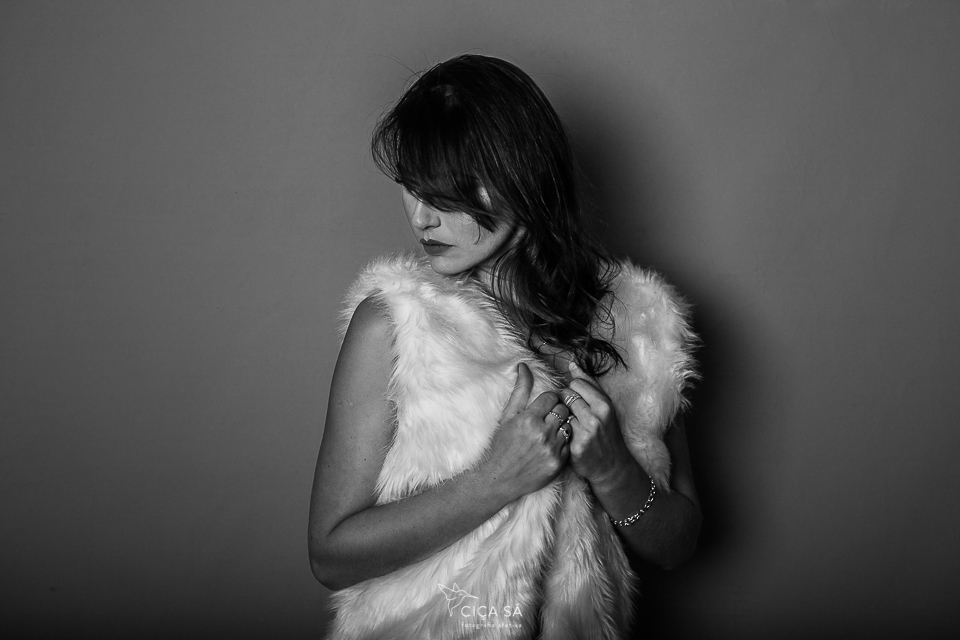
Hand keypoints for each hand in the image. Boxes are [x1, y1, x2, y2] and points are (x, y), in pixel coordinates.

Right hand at [478, 363, 570, 501]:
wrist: (499, 478)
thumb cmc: (501, 444)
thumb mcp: (508, 416)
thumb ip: (520, 390)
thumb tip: (524, 366)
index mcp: (528, 418)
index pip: (552, 397)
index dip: (548, 400)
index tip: (543, 406)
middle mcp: (542, 433)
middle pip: (564, 409)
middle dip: (557, 411)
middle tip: (547, 418)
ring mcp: (551, 449)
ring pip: (569, 426)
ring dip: (562, 426)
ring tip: (549, 431)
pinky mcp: (558, 464)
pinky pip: (569, 444)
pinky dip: (563, 443)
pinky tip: (550, 445)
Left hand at [561, 362, 636, 485]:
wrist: (612, 465)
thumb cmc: (607, 431)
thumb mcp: (605, 405)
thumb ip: (589, 383)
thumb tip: (572, 363)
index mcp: (604, 405)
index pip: (576, 384)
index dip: (572, 390)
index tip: (575, 399)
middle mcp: (595, 418)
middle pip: (566, 396)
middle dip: (564, 401)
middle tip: (569, 411)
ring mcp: (585, 433)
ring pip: (561, 412)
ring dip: (561, 415)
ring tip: (568, 422)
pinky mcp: (575, 448)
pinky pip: (559, 430)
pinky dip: (560, 430)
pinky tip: (566, 435)